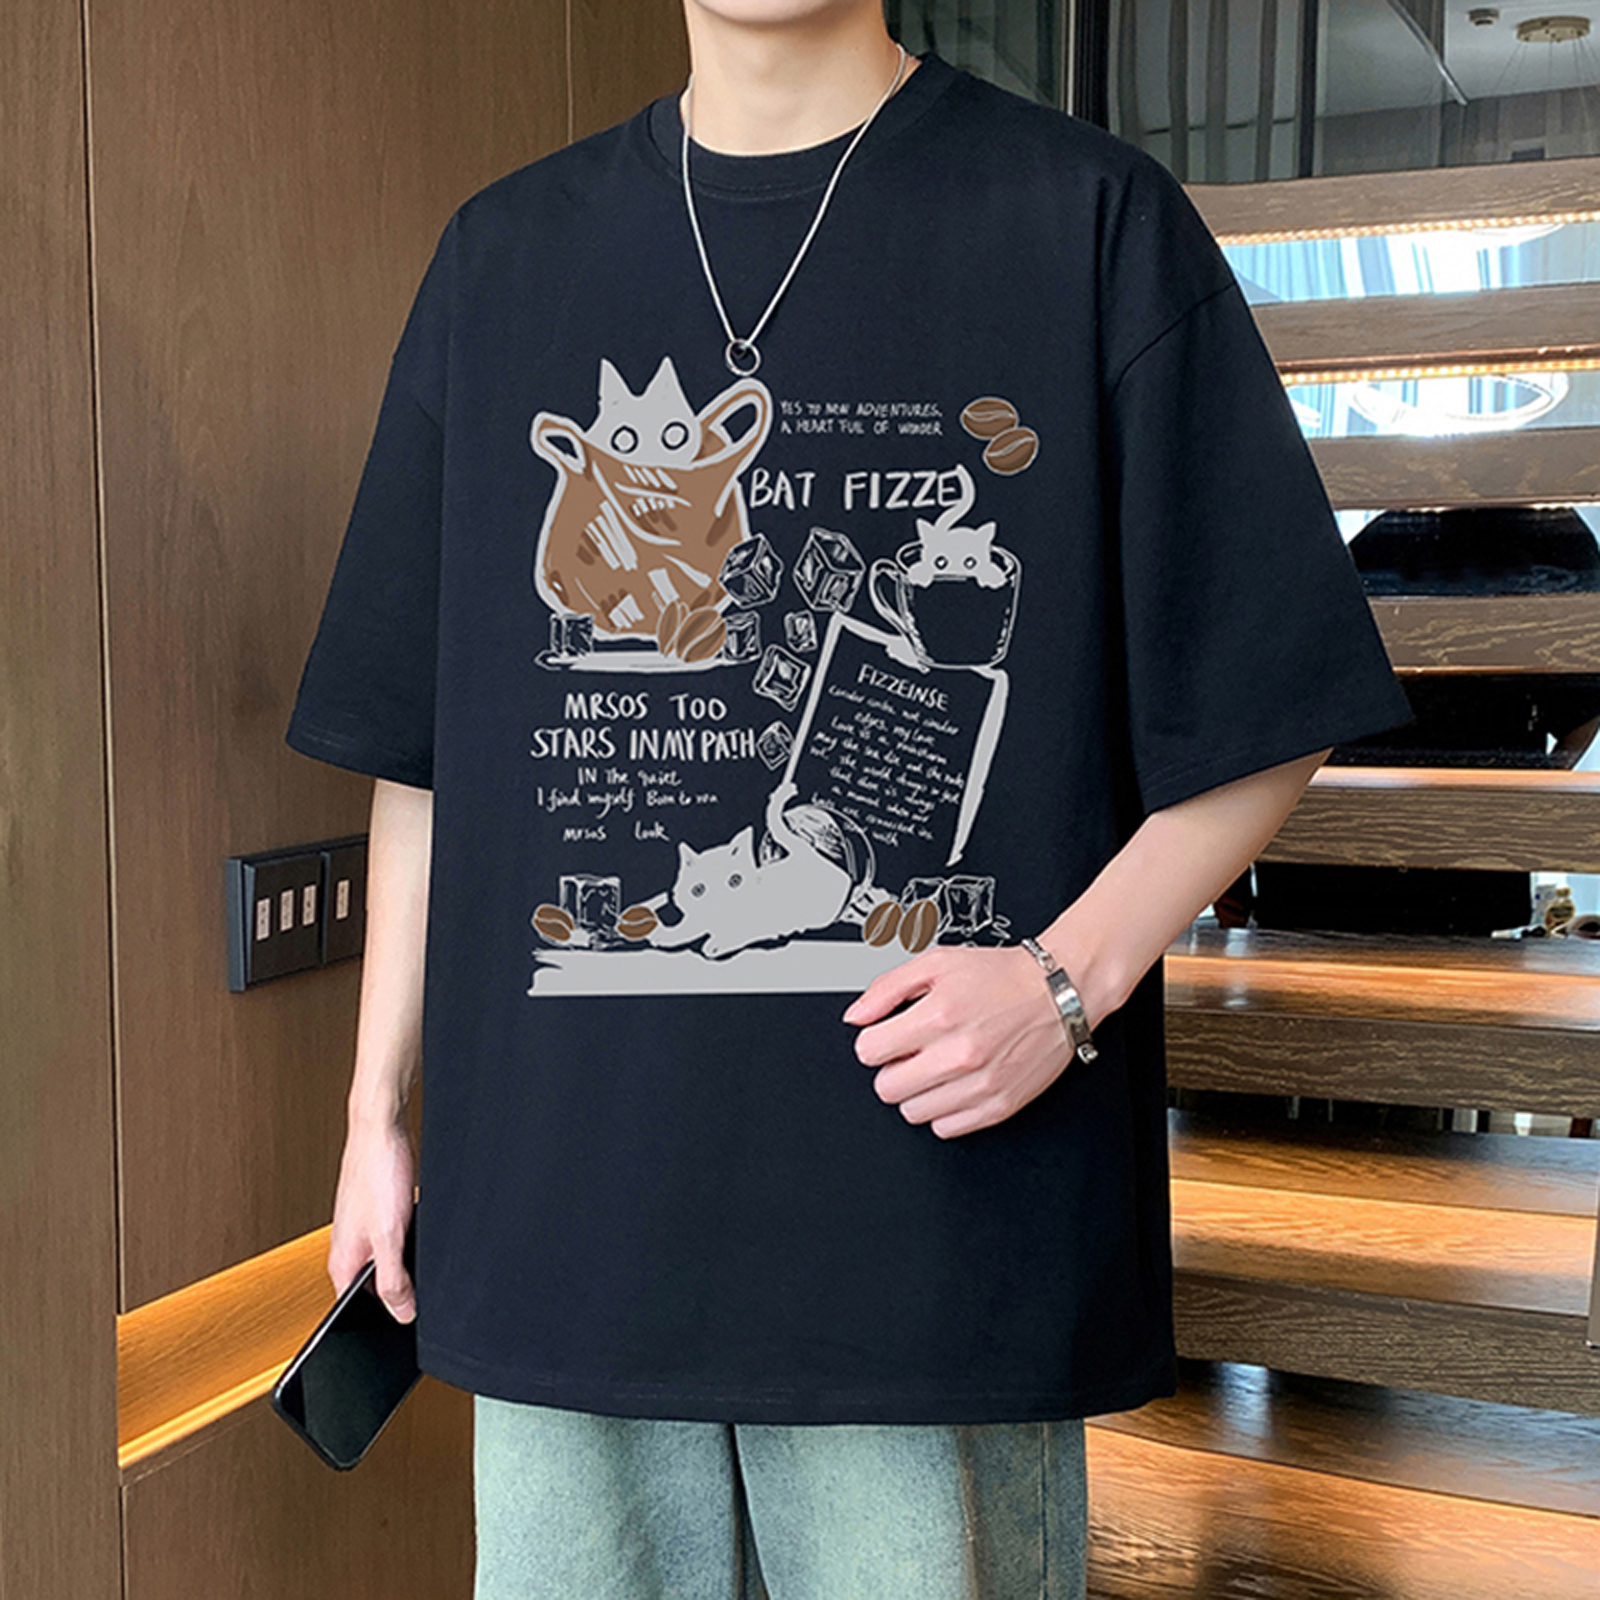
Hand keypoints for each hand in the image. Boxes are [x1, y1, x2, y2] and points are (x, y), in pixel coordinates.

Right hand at [327, 1113, 416, 1320]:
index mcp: (343, 1264)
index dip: (383, 1322)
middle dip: (401, 1293)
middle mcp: (350, 1251)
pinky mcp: (380, 1217)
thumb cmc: (377, 1172)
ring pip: (388, 1265)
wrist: (382, 1129)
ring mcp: (364, 1233)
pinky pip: (396, 1243)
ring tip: (422, 1253)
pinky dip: (410, 1244)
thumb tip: (402, 1313)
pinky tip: (421, 1233)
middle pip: (375, 1290)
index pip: (355, 1312)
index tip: (408, 1322)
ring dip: (407, 1265)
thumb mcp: (389, 1237)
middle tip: (424, 1285)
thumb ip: (393, 1280)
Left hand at [843, 945, 1075, 1137]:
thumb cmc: (1002, 977)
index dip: (874, 1042)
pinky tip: (953, 1085)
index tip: (887, 1037)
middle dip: (891, 1069)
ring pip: (912, 1112)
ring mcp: (979, 1085)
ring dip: (916, 1092)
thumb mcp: (937, 963)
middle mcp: (959, 1054)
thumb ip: (887, 988)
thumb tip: (856, 1016)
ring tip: (935, 1067)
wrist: (1059, 992)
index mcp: (939, 1016)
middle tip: (910, 1053)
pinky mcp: (998, 1106)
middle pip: (886, 1088)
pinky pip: (946, 1129)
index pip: (869, 1051)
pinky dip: (943, 1110)